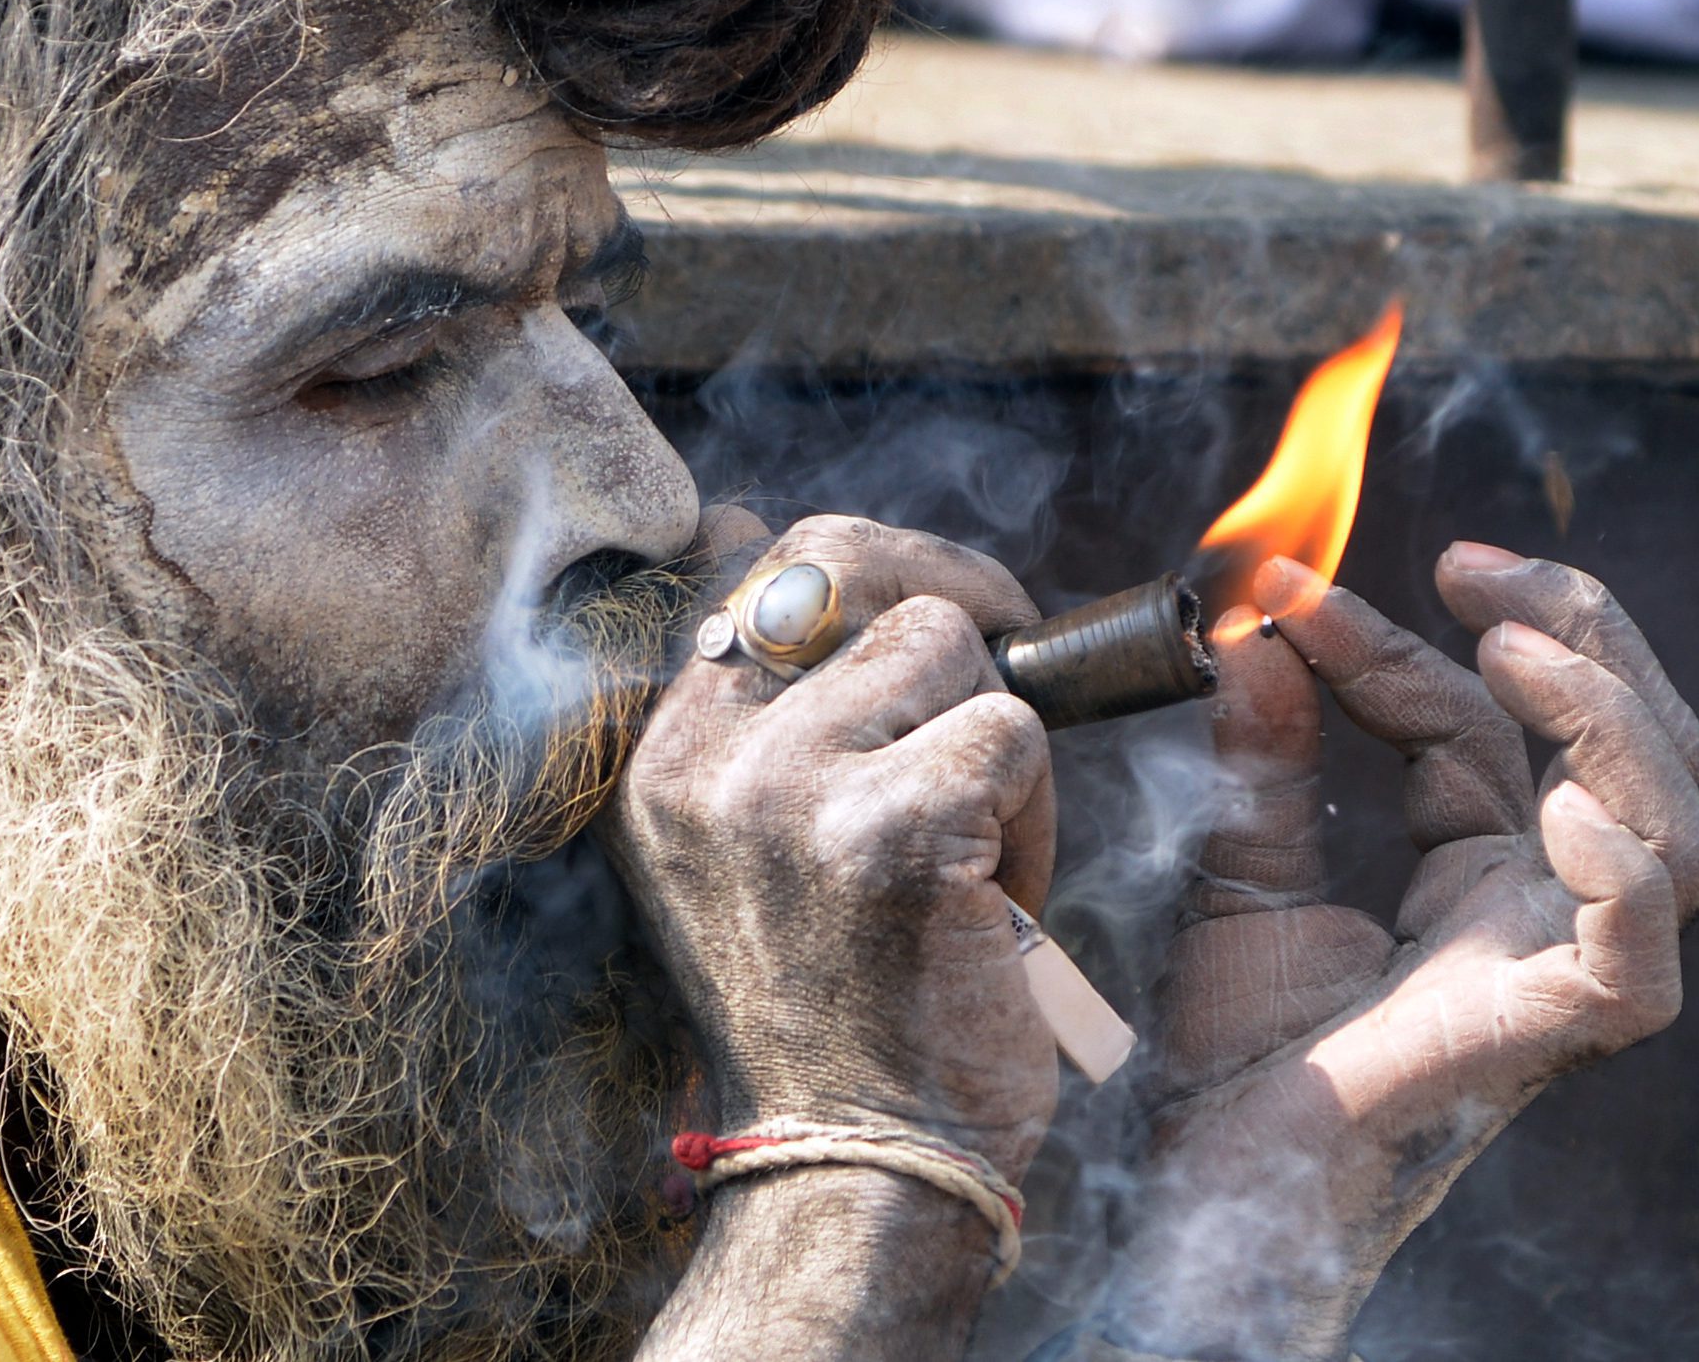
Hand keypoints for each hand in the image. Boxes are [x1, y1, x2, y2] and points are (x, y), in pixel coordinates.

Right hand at [603, 513, 1060, 1176]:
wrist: (855, 1168)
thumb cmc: (838, 1004)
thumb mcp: (750, 846)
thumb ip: (766, 711)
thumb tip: (763, 530)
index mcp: (663, 758)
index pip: (753, 558)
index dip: (870, 564)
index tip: (945, 617)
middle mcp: (699, 761)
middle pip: (843, 558)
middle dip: (953, 587)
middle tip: (1011, 654)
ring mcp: (781, 793)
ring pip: (948, 641)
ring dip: (996, 736)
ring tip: (973, 850)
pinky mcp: (884, 833)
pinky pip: (1012, 733)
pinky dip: (1035, 814)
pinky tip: (994, 901)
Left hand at [1099, 545, 1698, 1361]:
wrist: (1215, 1172)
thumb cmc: (1238, 1046)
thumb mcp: (1244, 868)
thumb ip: (1264, 757)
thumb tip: (1254, 633)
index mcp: (1478, 863)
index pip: (1482, 720)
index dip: (1403, 641)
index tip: (1293, 592)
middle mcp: (1541, 905)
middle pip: (1632, 744)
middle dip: (1575, 633)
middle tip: (1474, 570)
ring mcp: (1562, 966)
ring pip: (1678, 829)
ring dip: (1608, 723)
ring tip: (1511, 656)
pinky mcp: (1557, 1034)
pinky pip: (1643, 958)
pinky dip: (1620, 876)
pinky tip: (1551, 815)